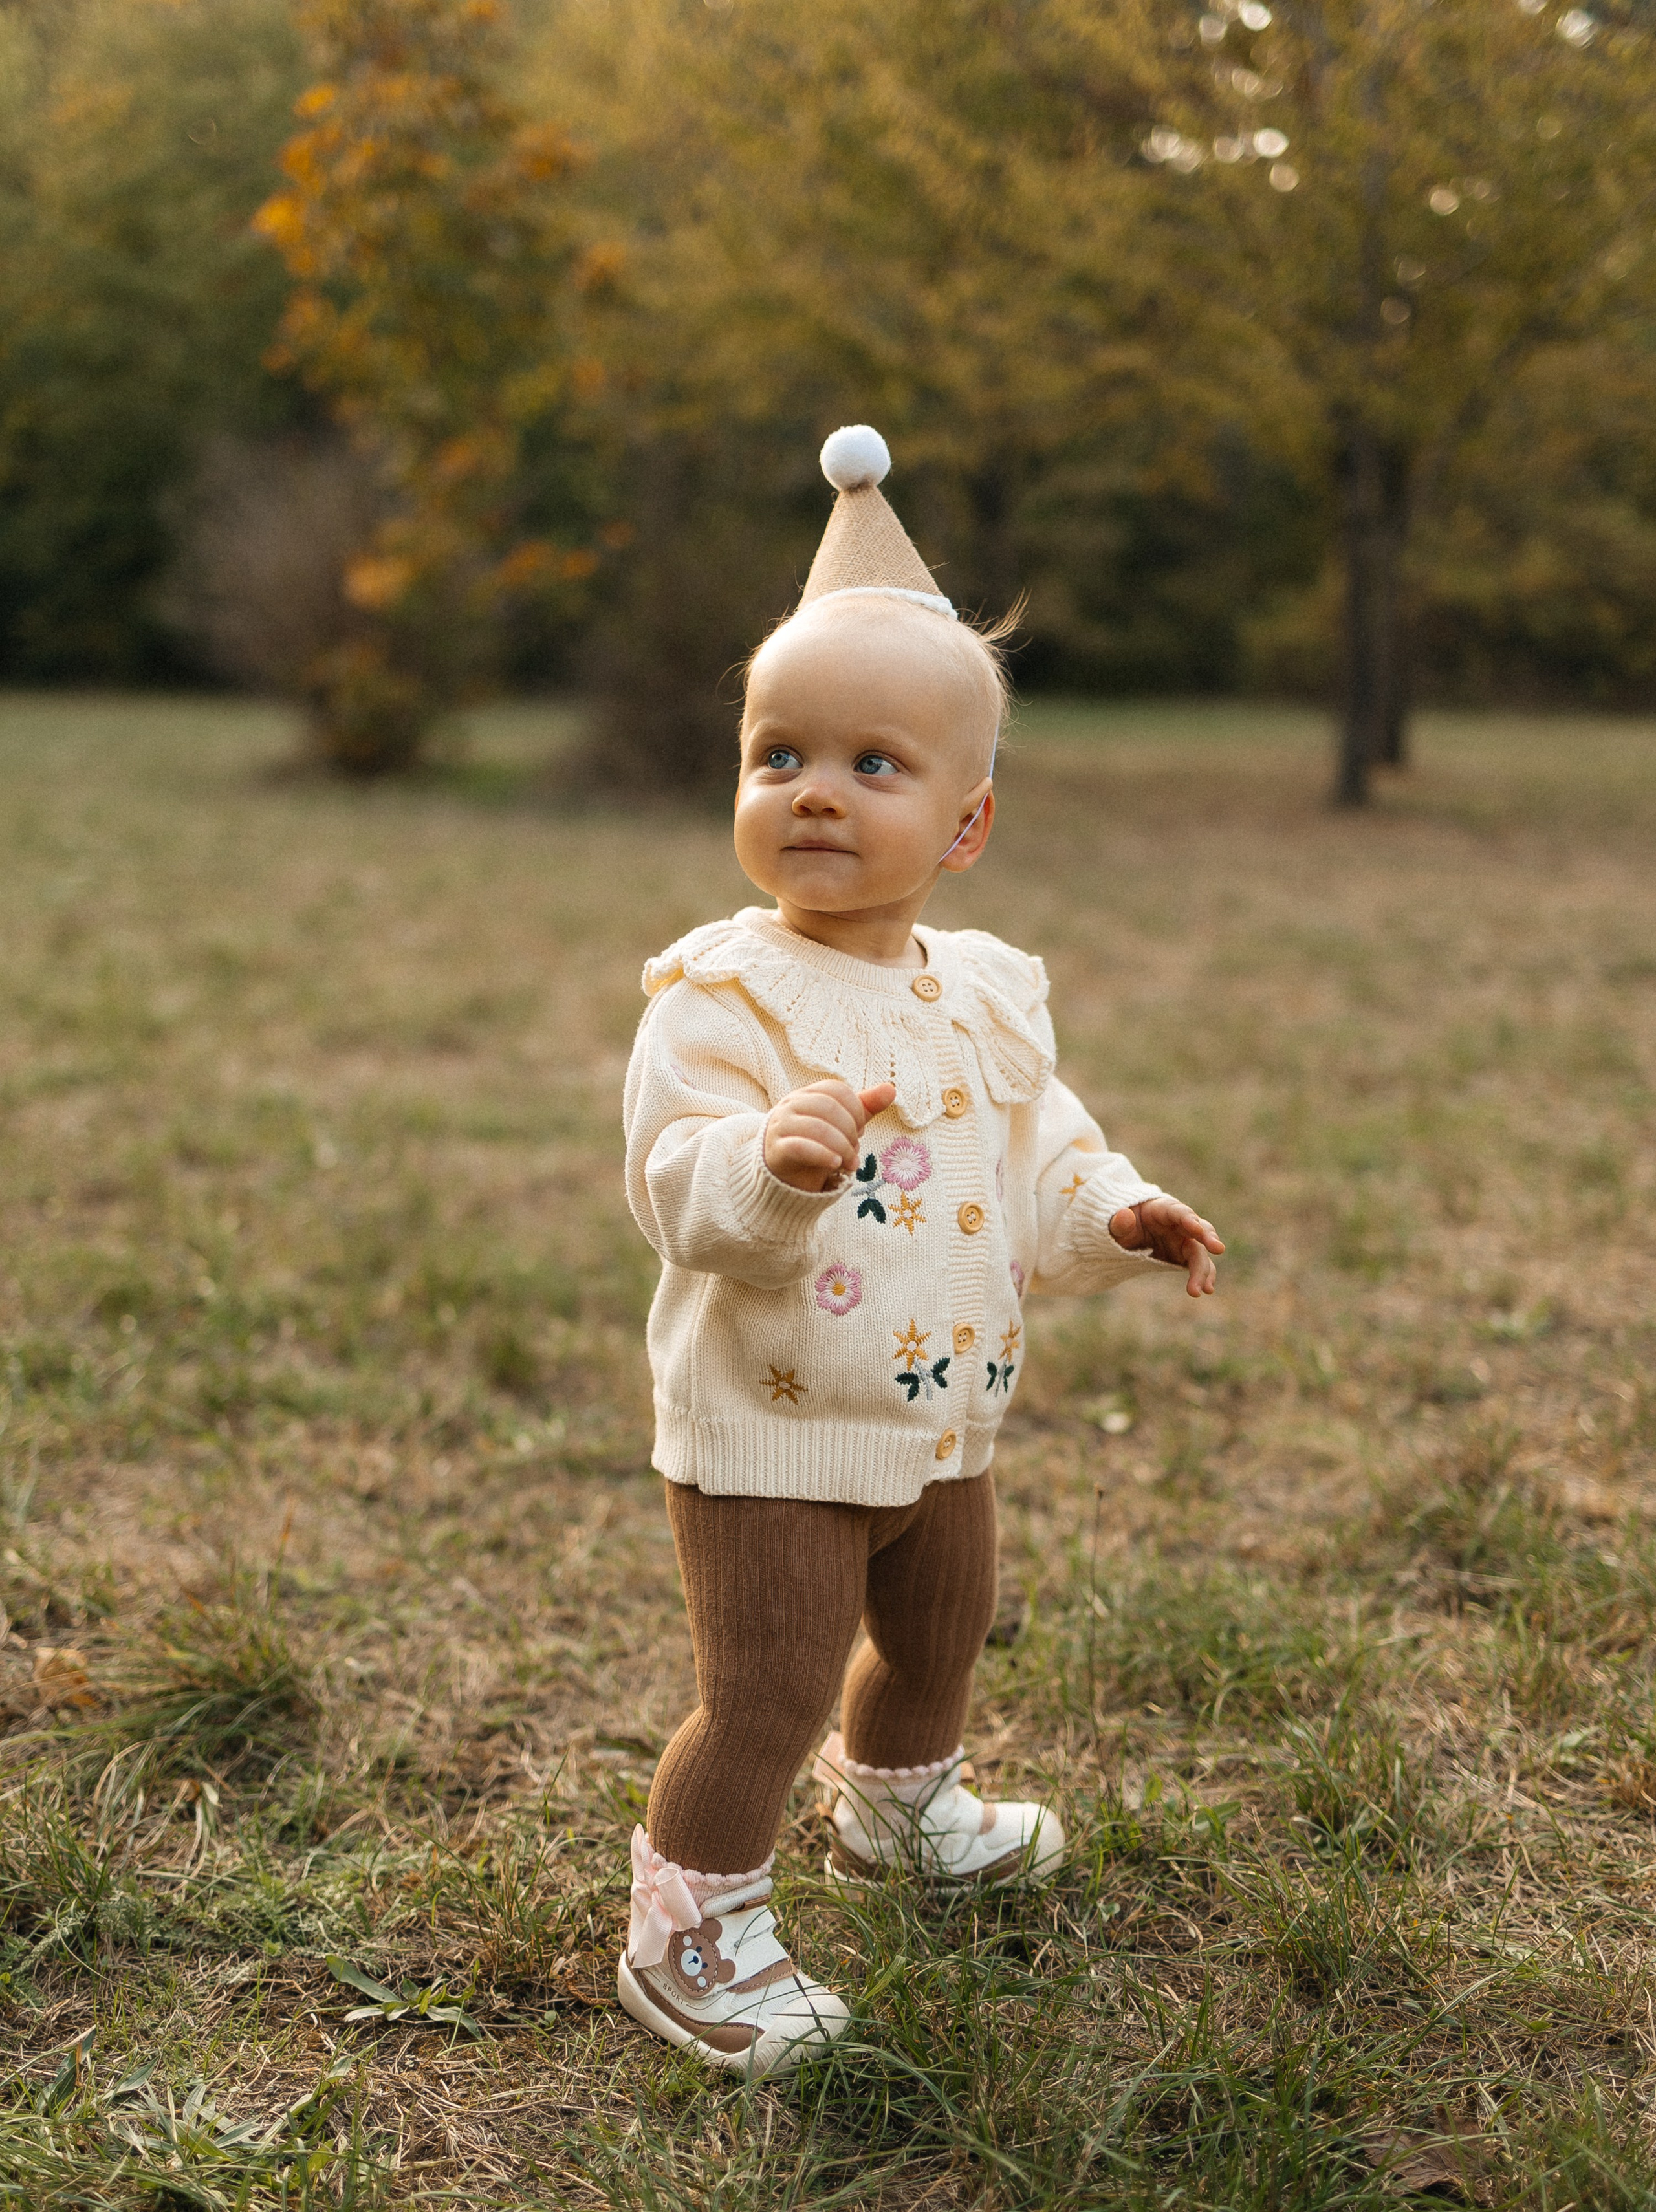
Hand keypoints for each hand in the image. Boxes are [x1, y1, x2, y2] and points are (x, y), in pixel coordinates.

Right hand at [764, 1079, 896, 1192]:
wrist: (784, 1177)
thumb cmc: (815, 1145)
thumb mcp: (842, 1125)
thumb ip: (865, 1108)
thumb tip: (891, 1089)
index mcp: (807, 1094)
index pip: (837, 1090)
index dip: (856, 1110)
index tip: (860, 1130)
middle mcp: (791, 1105)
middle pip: (828, 1107)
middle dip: (849, 1130)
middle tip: (855, 1150)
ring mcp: (781, 1126)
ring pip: (817, 1127)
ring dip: (841, 1147)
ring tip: (849, 1163)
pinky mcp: (776, 1150)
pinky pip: (800, 1147)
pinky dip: (823, 1155)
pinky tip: (835, 1164)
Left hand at [1109, 1196, 1224, 1297]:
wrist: (1126, 1234)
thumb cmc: (1121, 1224)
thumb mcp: (1113, 1223)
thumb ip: (1118, 1222)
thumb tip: (1124, 1217)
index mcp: (1162, 1209)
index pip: (1178, 1211)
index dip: (1187, 1218)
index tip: (1196, 1228)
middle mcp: (1179, 1224)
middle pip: (1198, 1229)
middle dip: (1208, 1238)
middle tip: (1217, 1249)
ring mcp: (1183, 1240)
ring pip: (1200, 1252)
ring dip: (1204, 1268)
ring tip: (1207, 1288)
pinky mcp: (1184, 1256)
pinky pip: (1197, 1265)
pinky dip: (1203, 1276)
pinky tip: (1206, 1289)